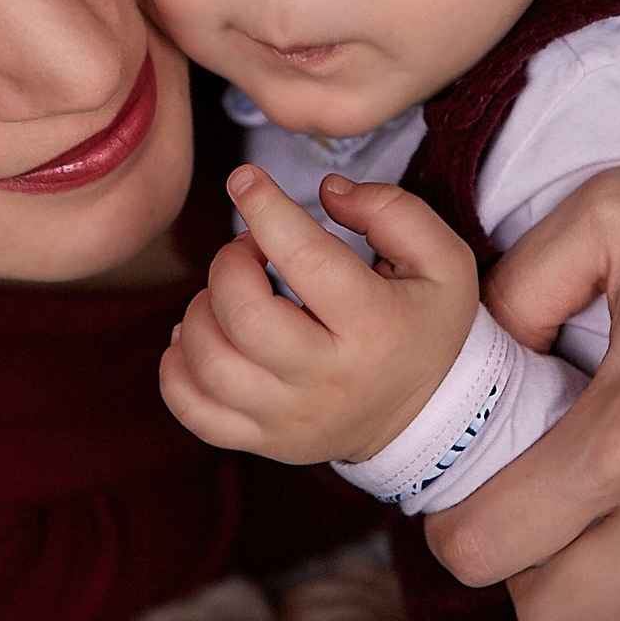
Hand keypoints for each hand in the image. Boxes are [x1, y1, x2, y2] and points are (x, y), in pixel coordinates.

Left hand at [159, 167, 478, 464]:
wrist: (428, 416)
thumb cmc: (425, 325)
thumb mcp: (442, 260)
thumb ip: (392, 210)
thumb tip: (327, 191)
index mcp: (374, 327)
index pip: (306, 259)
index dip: (265, 209)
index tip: (245, 179)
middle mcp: (329, 380)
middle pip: (244, 318)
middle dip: (229, 265)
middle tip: (249, 251)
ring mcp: (291, 419)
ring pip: (209, 365)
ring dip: (200, 312)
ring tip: (227, 295)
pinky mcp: (265, 442)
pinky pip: (194, 411)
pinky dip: (177, 369)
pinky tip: (201, 337)